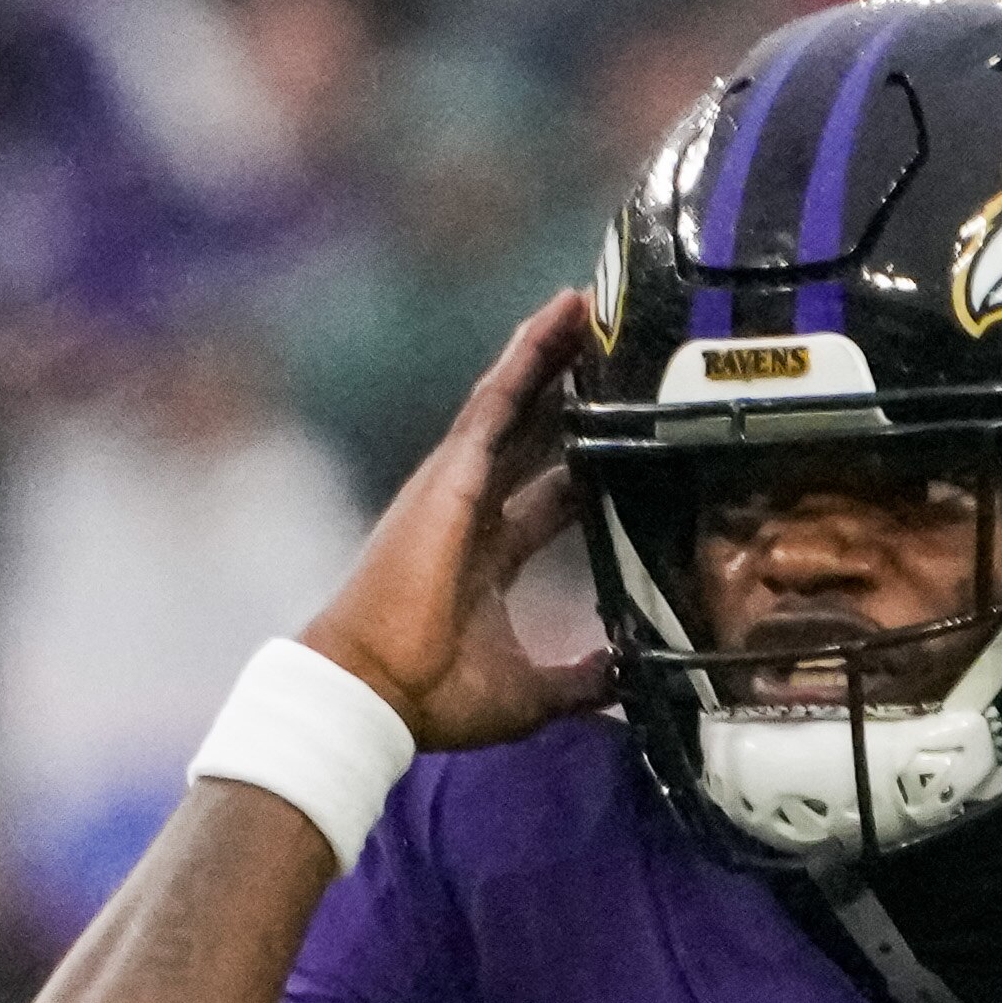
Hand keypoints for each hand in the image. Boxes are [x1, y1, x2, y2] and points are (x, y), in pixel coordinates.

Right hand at [302, 289, 610, 750]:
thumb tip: (628, 674)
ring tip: (590, 307)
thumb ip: (581, 677)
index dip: (587, 463)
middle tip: (614, 346)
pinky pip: (497, 399)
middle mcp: (474, 510)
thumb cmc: (432, 695)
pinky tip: (560, 319)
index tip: (628, 437)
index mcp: (489, 555)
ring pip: (516, 401)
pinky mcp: (452, 472)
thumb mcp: (531, 691)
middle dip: (572, 391)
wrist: (373, 692)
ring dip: (552, 354)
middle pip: (536, 433)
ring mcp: (459, 485)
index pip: (550, 494)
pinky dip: (529, 358)